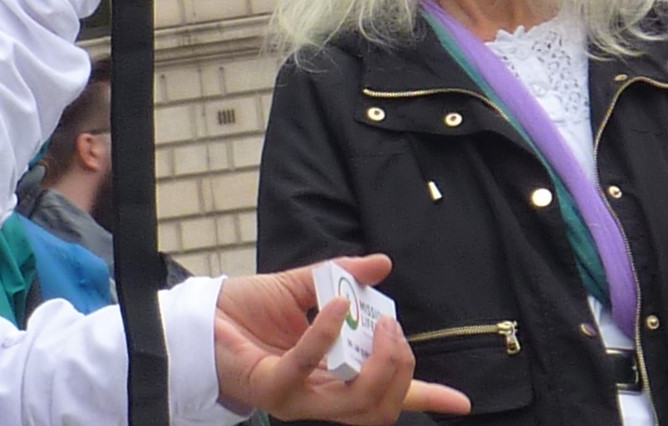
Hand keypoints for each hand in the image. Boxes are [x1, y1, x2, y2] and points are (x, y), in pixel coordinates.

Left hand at [213, 255, 470, 423]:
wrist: (203, 314)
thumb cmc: (250, 309)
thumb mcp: (303, 287)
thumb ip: (342, 277)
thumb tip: (382, 263)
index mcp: (335, 379)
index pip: (388, 397)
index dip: (426, 398)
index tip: (464, 402)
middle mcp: (321, 397)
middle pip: (382, 404)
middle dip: (402, 366)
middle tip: (393, 327)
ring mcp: (299, 399)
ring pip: (358, 400)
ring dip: (378, 359)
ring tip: (379, 321)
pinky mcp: (274, 388)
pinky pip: (311, 365)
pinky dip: (329, 333)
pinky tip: (338, 306)